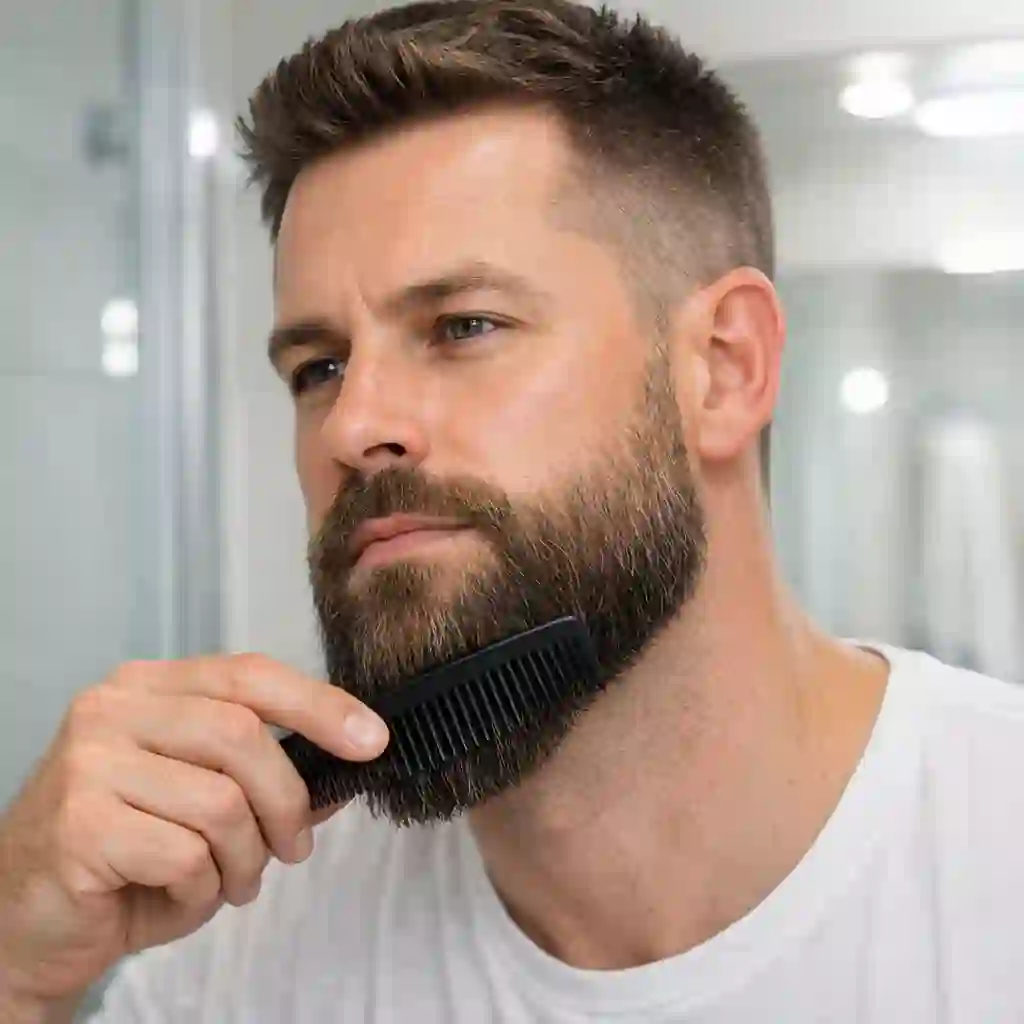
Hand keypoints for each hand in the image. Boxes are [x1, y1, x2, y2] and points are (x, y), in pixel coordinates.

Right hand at [0, 655, 388, 1009]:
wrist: (26, 924)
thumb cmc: (127, 857)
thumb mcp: (208, 809)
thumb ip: (272, 781)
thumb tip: (348, 769)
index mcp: (148, 687)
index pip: (249, 675)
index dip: (319, 704)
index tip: (373, 740)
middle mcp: (113, 708)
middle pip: (242, 734)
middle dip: (287, 800)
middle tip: (294, 849)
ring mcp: (89, 762)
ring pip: (220, 801)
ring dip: (246, 858)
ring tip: (231, 882)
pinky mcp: (78, 822)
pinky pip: (185, 854)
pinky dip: (202, 890)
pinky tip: (180, 897)